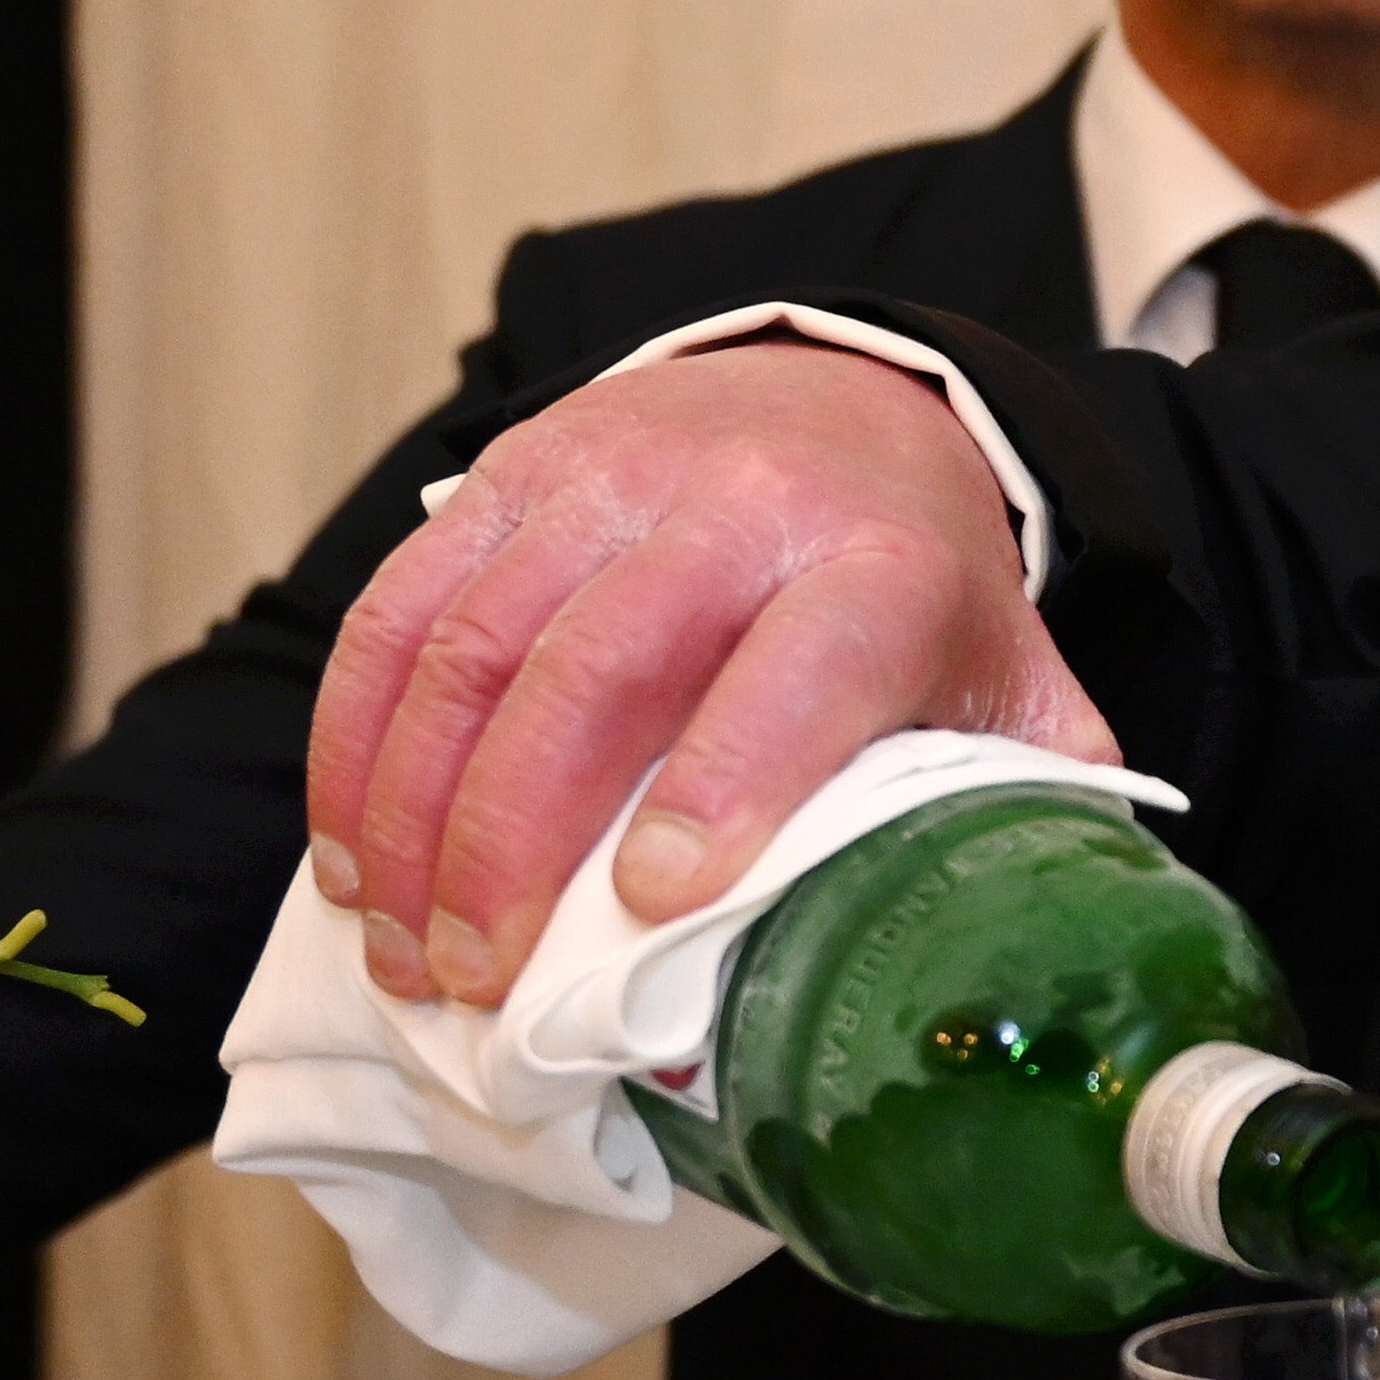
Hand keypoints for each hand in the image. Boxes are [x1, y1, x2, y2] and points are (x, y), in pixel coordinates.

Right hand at [305, 341, 1104, 1002]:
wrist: (854, 400)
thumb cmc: (920, 583)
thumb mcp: (1006, 675)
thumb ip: (1024, 793)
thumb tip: (1022, 945)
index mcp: (883, 571)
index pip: (800, 672)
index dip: (728, 781)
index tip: (658, 901)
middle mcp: (740, 508)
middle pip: (597, 673)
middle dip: (514, 841)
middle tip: (477, 979)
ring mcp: (606, 479)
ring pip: (474, 649)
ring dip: (413, 813)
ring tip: (403, 945)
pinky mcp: (508, 471)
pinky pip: (400, 609)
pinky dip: (358, 740)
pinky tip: (354, 851)